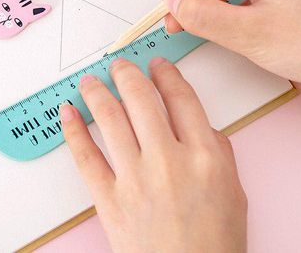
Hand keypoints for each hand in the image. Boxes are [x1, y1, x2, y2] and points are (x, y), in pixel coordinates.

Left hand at [61, 58, 246, 252]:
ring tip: (90, 81)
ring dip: (96, 92)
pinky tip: (67, 112)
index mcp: (204, 156)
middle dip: (127, 74)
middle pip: (141, 99)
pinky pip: (85, 156)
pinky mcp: (108, 199)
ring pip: (110, 118)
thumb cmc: (214, 244)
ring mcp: (135, 178)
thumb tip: (199, 122)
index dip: (166, 74)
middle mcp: (168, 160)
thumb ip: (219, 151)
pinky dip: (73, 130)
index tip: (156, 65)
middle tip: (119, 65)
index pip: (181, 98)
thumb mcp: (234, 192)